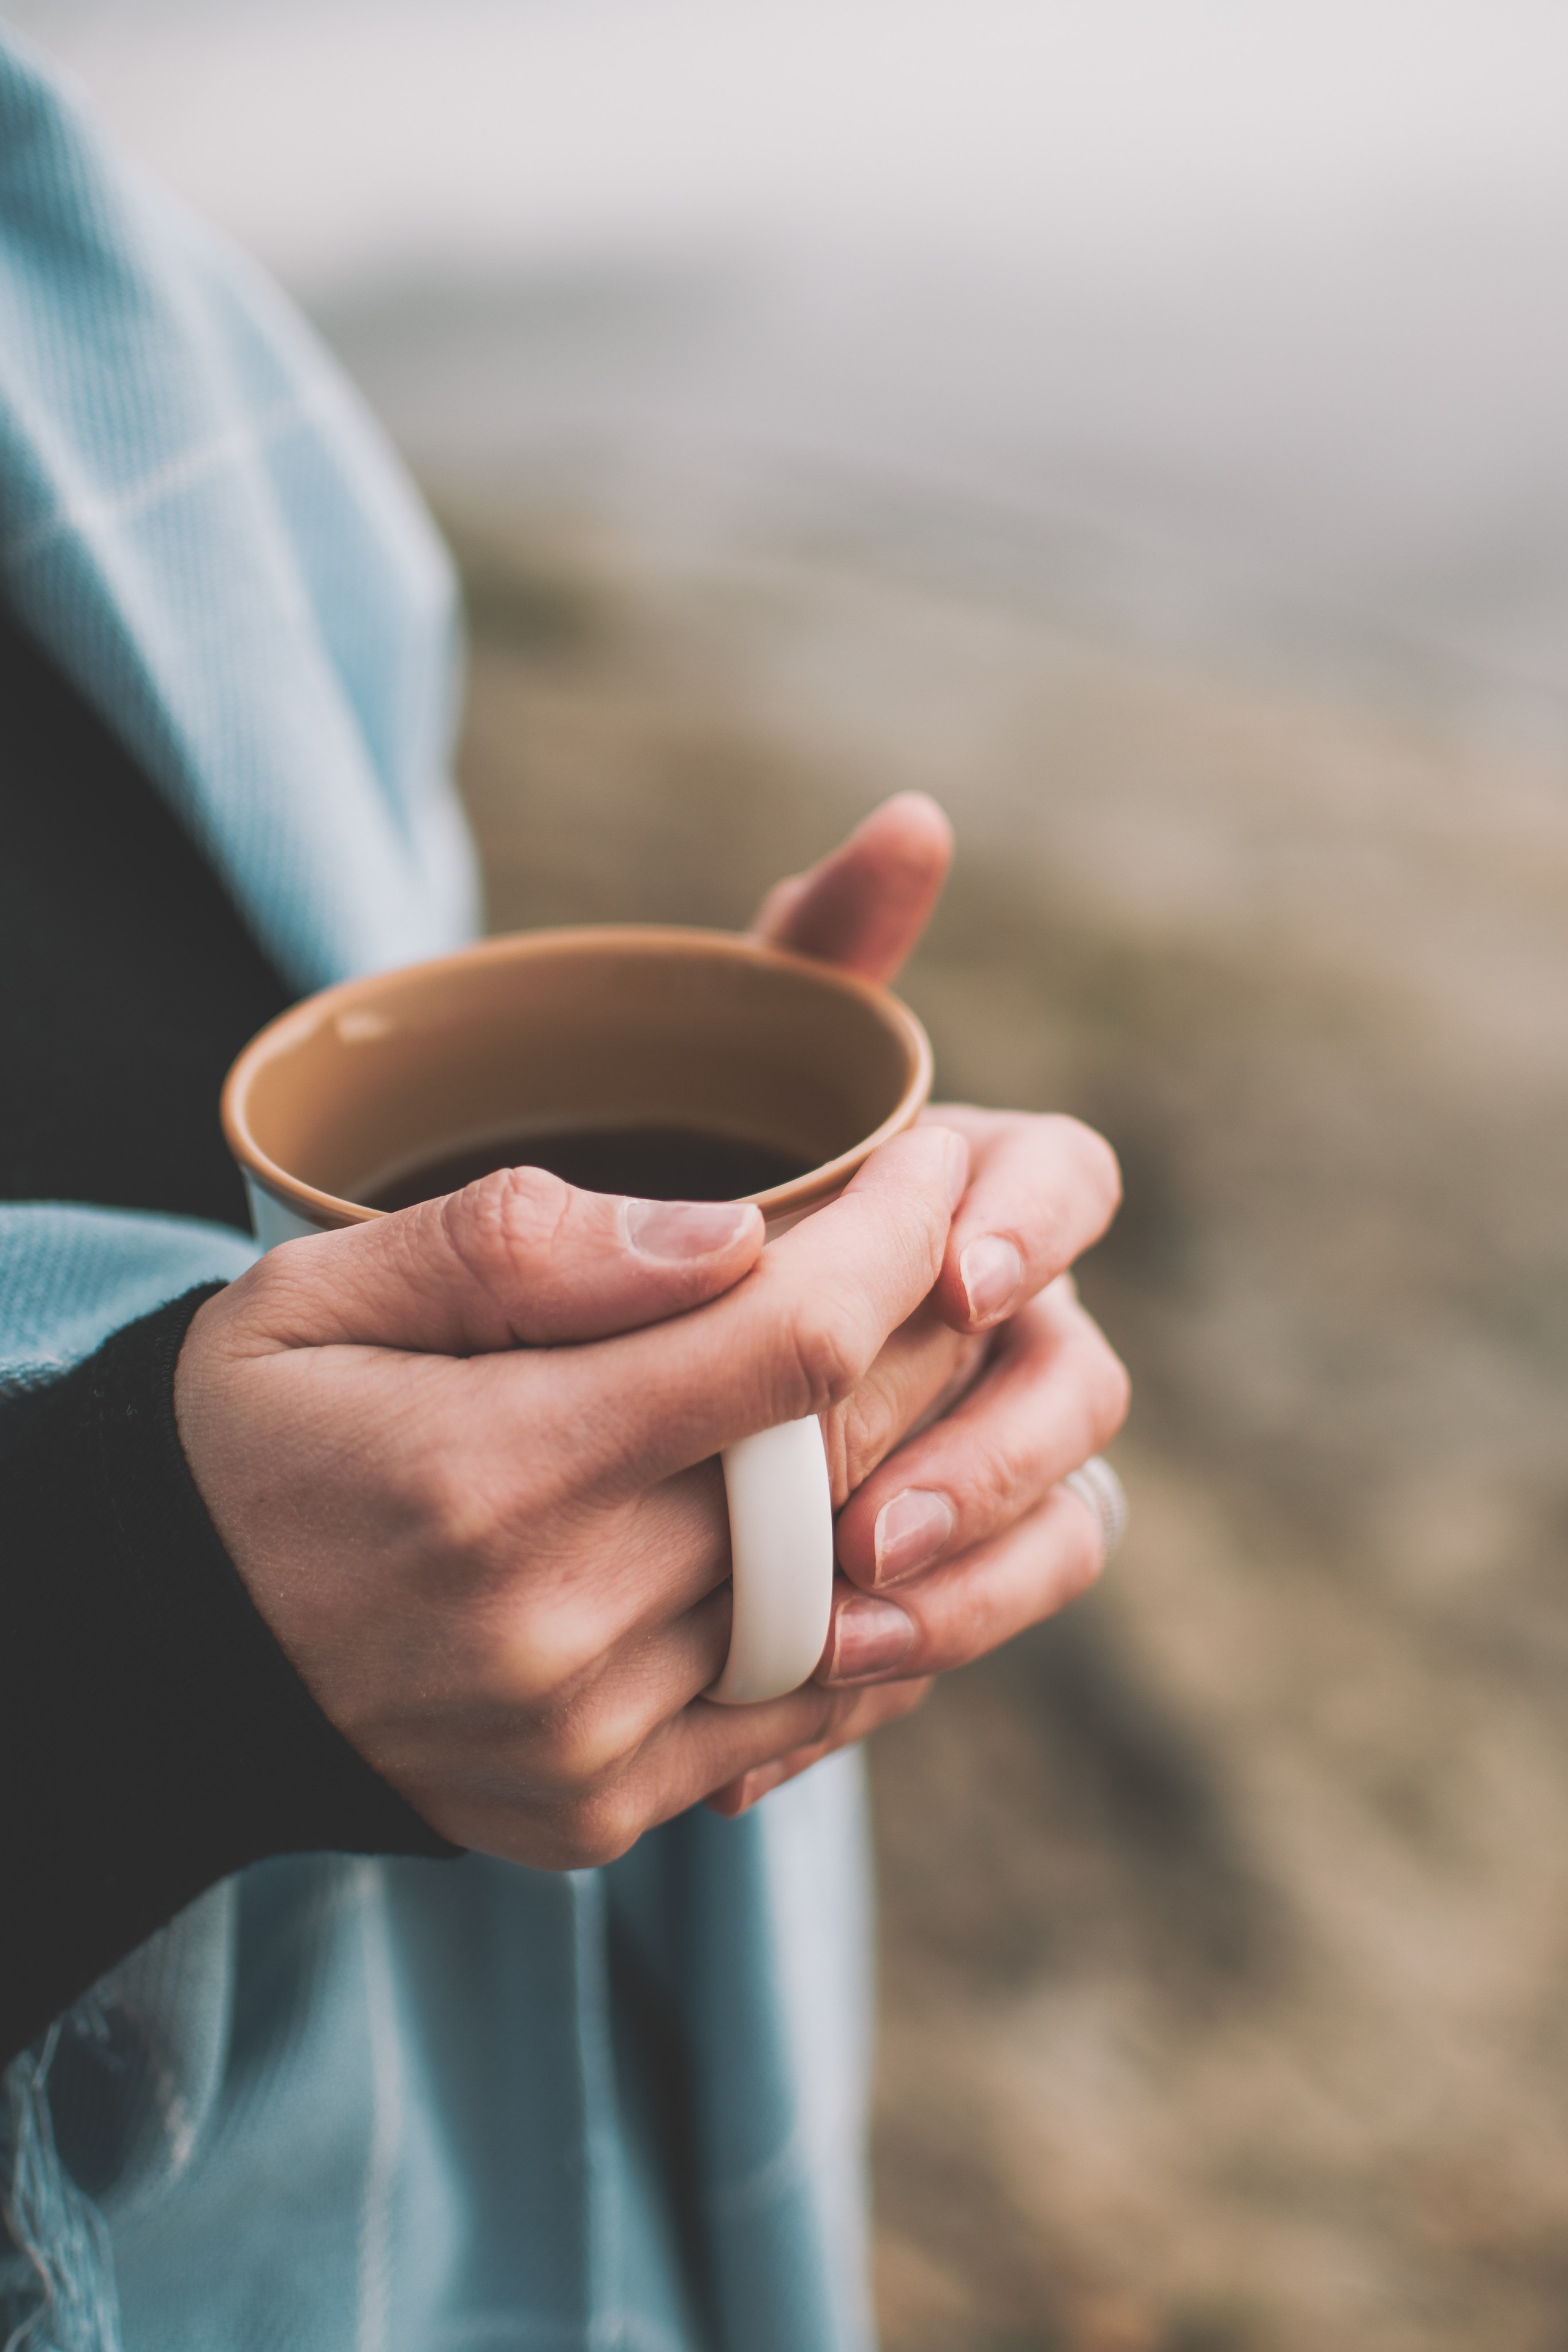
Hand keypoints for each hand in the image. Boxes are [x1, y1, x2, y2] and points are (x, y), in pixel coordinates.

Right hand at [176, 1128, 987, 1865]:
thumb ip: (517, 1245)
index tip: (932, 1158)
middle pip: (838, 1467)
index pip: (784, 1350)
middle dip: (929, 1338)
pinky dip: (866, 1609)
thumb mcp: (315, 1293)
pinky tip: (874, 1519)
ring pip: (846, 1593)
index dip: (894, 1242)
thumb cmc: (249, 1438)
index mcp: (488, 1473)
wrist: (163, 1653)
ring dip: (919, 1473)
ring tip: (924, 1372)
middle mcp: (553, 1625)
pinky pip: (800, 1709)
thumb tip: (732, 1237)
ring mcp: (586, 1737)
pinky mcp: (600, 1807)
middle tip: (955, 1250)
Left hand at [708, 794, 1127, 1811]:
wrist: (539, 1371)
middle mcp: (992, 1321)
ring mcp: (975, 1448)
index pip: (1063, 1178)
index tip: (955, 1271)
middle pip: (1075, 1378)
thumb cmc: (639, 1187)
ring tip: (842, 1622)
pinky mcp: (931, 1565)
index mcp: (961, 1189)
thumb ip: (803, 952)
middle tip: (870, 1511)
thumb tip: (917, 821)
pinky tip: (800, 1690)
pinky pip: (973, 1621)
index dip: (1038, 1223)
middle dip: (993, 1447)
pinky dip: (913, 1656)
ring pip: (1058, 1519)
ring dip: (977, 1575)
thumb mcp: (688, 1061)